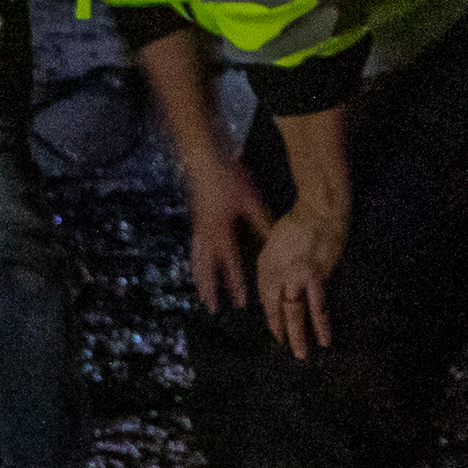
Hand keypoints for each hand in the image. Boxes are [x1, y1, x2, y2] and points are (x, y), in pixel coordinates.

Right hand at [183, 153, 275, 312]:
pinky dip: (195, 263)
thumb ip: (261, 223)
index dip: (236, 285)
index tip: (242, 304)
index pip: (230, 265)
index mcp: (221, 232)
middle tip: (213, 309)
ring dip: (200, 280)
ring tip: (202, 294)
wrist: (203, 158)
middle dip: (210, 290)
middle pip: (205, 270)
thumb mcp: (250, 200)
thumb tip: (274, 242)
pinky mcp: (195, 220)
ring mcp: (198, 228)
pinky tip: (199, 266)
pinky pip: (194, 249)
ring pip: (196, 260)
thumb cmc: (228, 178)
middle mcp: (206, 235)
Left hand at [251, 195, 347, 361]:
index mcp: (268, 266)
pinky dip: (322, 318)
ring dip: (307, 333)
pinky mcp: (322, 274)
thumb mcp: (273, 245)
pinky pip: (320, 300)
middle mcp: (284, 273)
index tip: (276, 332)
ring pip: (304, 310)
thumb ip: (273, 267)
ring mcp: (304, 275)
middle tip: (289, 350)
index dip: (272, 317)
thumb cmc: (296, 224)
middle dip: (286, 332)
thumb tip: (277, 289)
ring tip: (311, 350)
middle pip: (283, 309)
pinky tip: (326, 332)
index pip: (267, 299)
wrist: (321, 211)